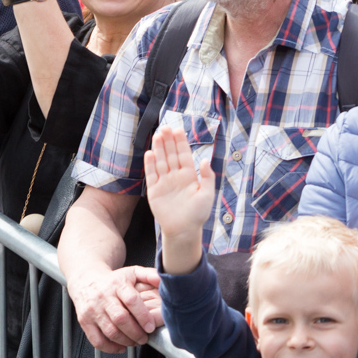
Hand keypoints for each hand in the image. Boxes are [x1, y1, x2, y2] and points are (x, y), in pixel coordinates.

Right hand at [67, 264, 162, 352]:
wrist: (86, 280)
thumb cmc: (113, 280)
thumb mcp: (132, 272)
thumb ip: (150, 276)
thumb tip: (165, 281)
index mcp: (118, 284)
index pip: (131, 300)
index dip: (143, 316)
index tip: (150, 326)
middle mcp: (103, 297)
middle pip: (120, 319)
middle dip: (136, 332)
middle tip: (144, 338)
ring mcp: (92, 310)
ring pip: (110, 331)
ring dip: (126, 341)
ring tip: (135, 342)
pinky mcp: (85, 322)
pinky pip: (97, 340)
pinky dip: (110, 348)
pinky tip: (121, 346)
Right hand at [143, 126, 214, 273]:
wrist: (183, 230)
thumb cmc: (198, 214)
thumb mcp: (207, 195)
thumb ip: (207, 177)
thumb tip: (205, 160)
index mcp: (189, 175)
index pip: (184, 155)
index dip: (181, 142)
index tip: (178, 130)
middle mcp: (176, 176)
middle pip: (171, 154)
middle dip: (168, 141)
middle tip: (165, 127)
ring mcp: (164, 182)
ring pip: (161, 161)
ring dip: (159, 148)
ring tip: (157, 135)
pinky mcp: (154, 191)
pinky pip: (151, 174)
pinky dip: (150, 164)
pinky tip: (150, 153)